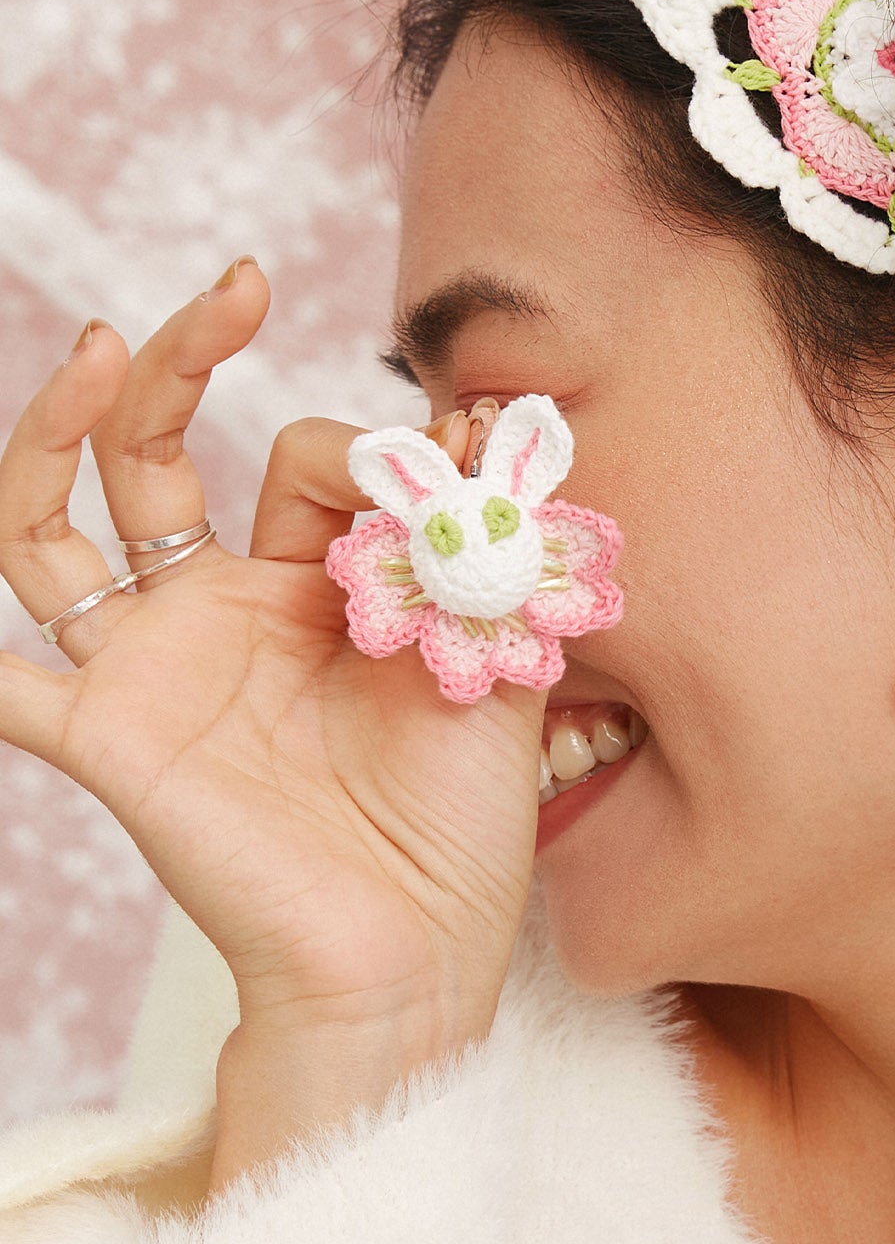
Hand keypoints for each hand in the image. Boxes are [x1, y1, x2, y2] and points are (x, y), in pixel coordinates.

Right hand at [0, 267, 548, 1172]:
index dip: (372, 448)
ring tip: (98, 341)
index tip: (457, 455)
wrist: (421, 956)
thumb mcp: (496, 660)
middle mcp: (215, 616)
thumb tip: (480, 416)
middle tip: (235, 287)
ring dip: (57, 431)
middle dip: (181, 360)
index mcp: (306, 591)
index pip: (302, 462)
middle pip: (154, 456)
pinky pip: (6, 683)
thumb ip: (482, 546)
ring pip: (52, 529)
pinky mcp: (110, 741)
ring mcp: (152, 672)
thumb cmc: (459, 826)